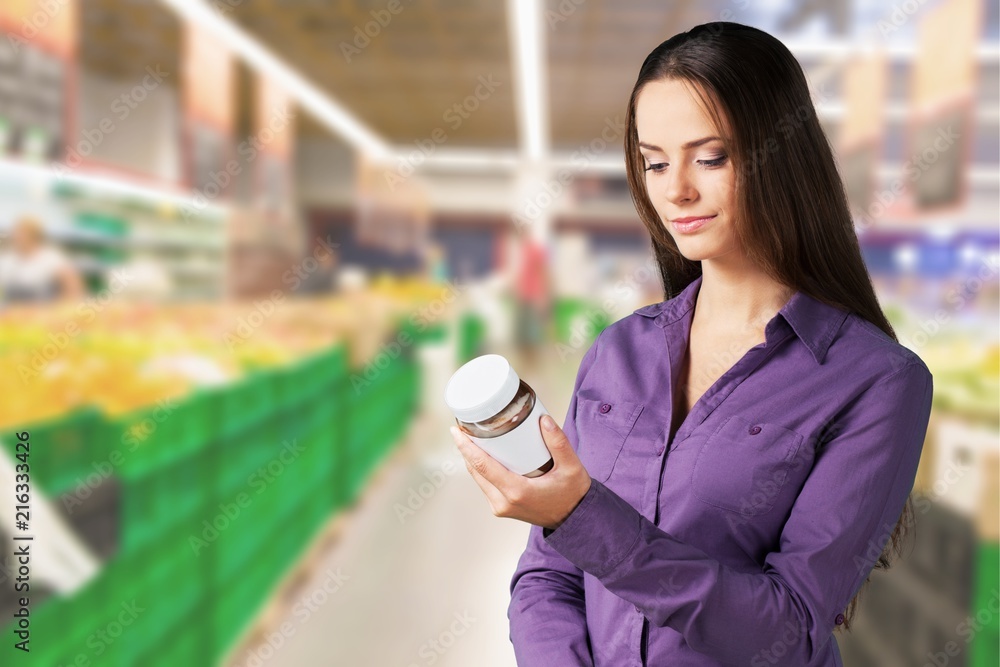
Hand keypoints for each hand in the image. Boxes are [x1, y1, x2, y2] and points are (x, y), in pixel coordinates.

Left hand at [450, 414, 592, 530]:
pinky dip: (480, 468)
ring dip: (471, 458)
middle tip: (463, 427)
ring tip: (470, 437)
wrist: (574, 521)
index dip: (466, 447)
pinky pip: (485, 484)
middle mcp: (503, 502)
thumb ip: (559, 443)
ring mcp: (500, 508)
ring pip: (478, 478)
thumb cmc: (573, 495)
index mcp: (516, 492)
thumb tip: (544, 419)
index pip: (482, 466)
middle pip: (475, 471)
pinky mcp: (501, 508)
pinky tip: (481, 454)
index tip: (456, 431)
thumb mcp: (571, 467)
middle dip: (465, 448)